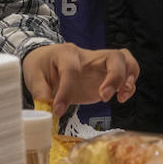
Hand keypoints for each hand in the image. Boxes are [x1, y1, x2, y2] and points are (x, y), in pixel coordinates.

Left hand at [22, 43, 138, 118]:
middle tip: (103, 97)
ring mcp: (99, 64)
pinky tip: (121, 98)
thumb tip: (48, 108)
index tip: (58, 110)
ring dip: (127, 77)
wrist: (46, 60)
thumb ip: (40, 91)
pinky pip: (127, 71)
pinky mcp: (105, 75)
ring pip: (125, 60)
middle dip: (114, 77)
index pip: (72, 70)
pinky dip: (129, 85)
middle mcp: (88, 56)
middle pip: (113, 56)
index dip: (66, 91)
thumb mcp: (33, 76)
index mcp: (67, 53)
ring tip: (120, 96)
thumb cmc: (41, 66)